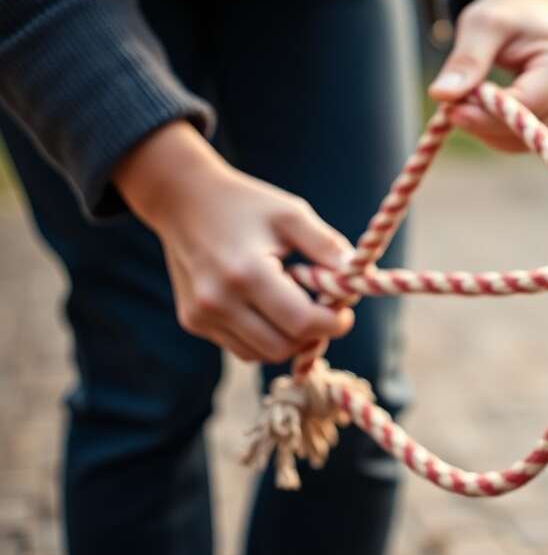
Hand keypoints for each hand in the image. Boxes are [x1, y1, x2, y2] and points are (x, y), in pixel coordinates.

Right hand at [114, 121, 355, 362]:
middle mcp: (218, 302)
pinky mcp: (193, 322)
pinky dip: (263, 337)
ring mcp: (201, 316)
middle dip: (312, 335)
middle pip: (282, 347)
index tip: (345, 312)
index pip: (300, 323)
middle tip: (323, 310)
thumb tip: (358, 277)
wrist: (181, 199)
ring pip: (261, 355)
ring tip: (292, 303)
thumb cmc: (245, 204)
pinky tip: (267, 307)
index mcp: (246, 273)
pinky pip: (240, 348)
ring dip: (287, 339)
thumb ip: (327, 246)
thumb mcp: (291, 215)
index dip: (332, 323)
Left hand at [429, 0, 547, 150]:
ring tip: (463, 100)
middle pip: (526, 131)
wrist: (534, 9)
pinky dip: (494, 130)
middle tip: (448, 105)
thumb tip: (440, 95)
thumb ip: (466, 61)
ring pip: (522, 142)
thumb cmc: (509, 13)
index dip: (485, 115)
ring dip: (485, 129)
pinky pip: (523, 140)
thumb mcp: (482, 25)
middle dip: (482, 122)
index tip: (449, 110)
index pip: (527, 104)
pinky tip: (478, 107)